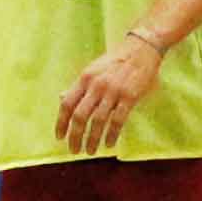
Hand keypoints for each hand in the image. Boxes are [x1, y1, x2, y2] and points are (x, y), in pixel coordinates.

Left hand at [55, 30, 164, 155]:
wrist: (141, 49)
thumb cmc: (115, 62)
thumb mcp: (93, 70)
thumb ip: (79, 87)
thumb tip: (61, 99)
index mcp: (84, 79)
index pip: (67, 104)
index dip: (61, 123)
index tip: (59, 137)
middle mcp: (96, 85)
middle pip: (80, 116)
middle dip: (75, 136)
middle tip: (74, 150)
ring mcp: (113, 91)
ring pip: (97, 121)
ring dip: (92, 139)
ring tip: (90, 151)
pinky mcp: (129, 96)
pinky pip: (118, 120)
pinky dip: (112, 135)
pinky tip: (109, 144)